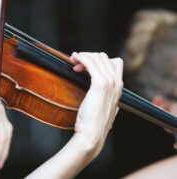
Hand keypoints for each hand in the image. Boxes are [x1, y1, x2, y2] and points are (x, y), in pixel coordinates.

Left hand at [26, 52, 123, 178]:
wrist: (92, 135)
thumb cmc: (93, 123)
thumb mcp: (104, 108)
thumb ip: (107, 98)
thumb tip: (101, 92)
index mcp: (118, 88)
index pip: (113, 62)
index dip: (98, 61)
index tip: (83, 67)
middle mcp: (117, 83)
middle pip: (104, 57)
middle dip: (88, 56)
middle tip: (75, 63)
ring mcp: (110, 83)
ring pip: (97, 57)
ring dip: (83, 56)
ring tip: (73, 61)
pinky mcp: (100, 84)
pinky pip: (91, 63)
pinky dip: (82, 57)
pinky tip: (75, 59)